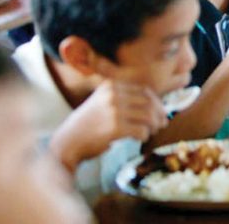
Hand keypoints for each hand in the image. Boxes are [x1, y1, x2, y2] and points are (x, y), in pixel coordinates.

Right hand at [50, 80, 167, 171]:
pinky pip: (141, 130)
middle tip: (162, 124)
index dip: (156, 102)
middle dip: (159, 114)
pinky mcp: (115, 127)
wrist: (67, 143)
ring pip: (148, 116)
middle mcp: (113, 95)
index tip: (160, 112)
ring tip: (152, 132)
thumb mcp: (103, 102)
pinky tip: (141, 138)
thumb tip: (156, 105)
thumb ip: (124, 99)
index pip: (144, 90)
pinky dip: (145, 135)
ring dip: (154, 125)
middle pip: (149, 102)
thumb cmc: (88, 125)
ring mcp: (114, 110)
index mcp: (111, 86)